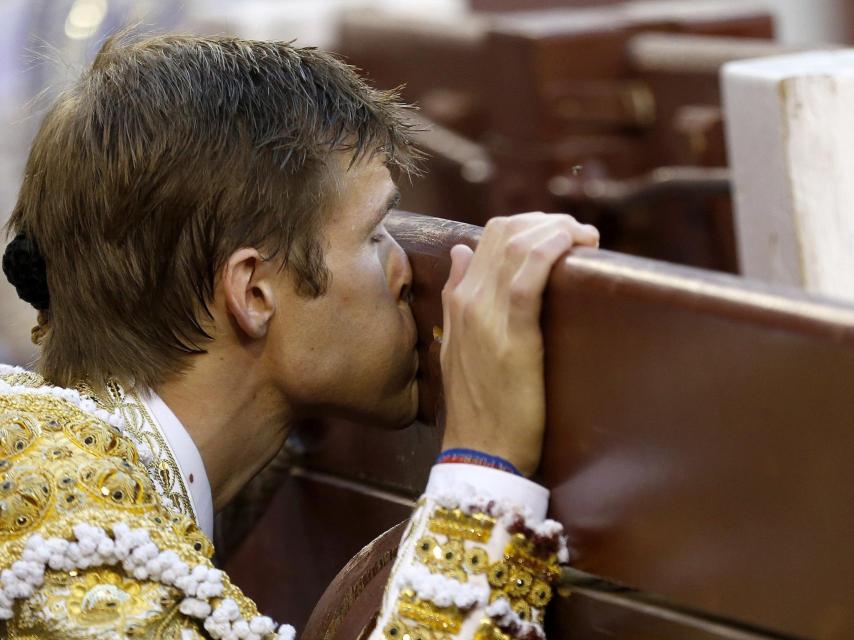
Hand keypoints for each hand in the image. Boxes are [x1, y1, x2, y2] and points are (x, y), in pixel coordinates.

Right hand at [439, 213, 598, 475]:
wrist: (480, 452)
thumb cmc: (478, 405)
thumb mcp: (457, 346)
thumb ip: (457, 296)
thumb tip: (462, 251)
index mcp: (458, 301)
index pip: (489, 236)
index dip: (530, 224)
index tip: (561, 235)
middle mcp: (468, 300)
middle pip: (506, 231)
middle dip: (548, 221)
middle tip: (580, 235)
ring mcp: (486, 316)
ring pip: (519, 244)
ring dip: (558, 228)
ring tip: (586, 238)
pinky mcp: (514, 335)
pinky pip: (529, 275)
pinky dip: (553, 248)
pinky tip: (577, 245)